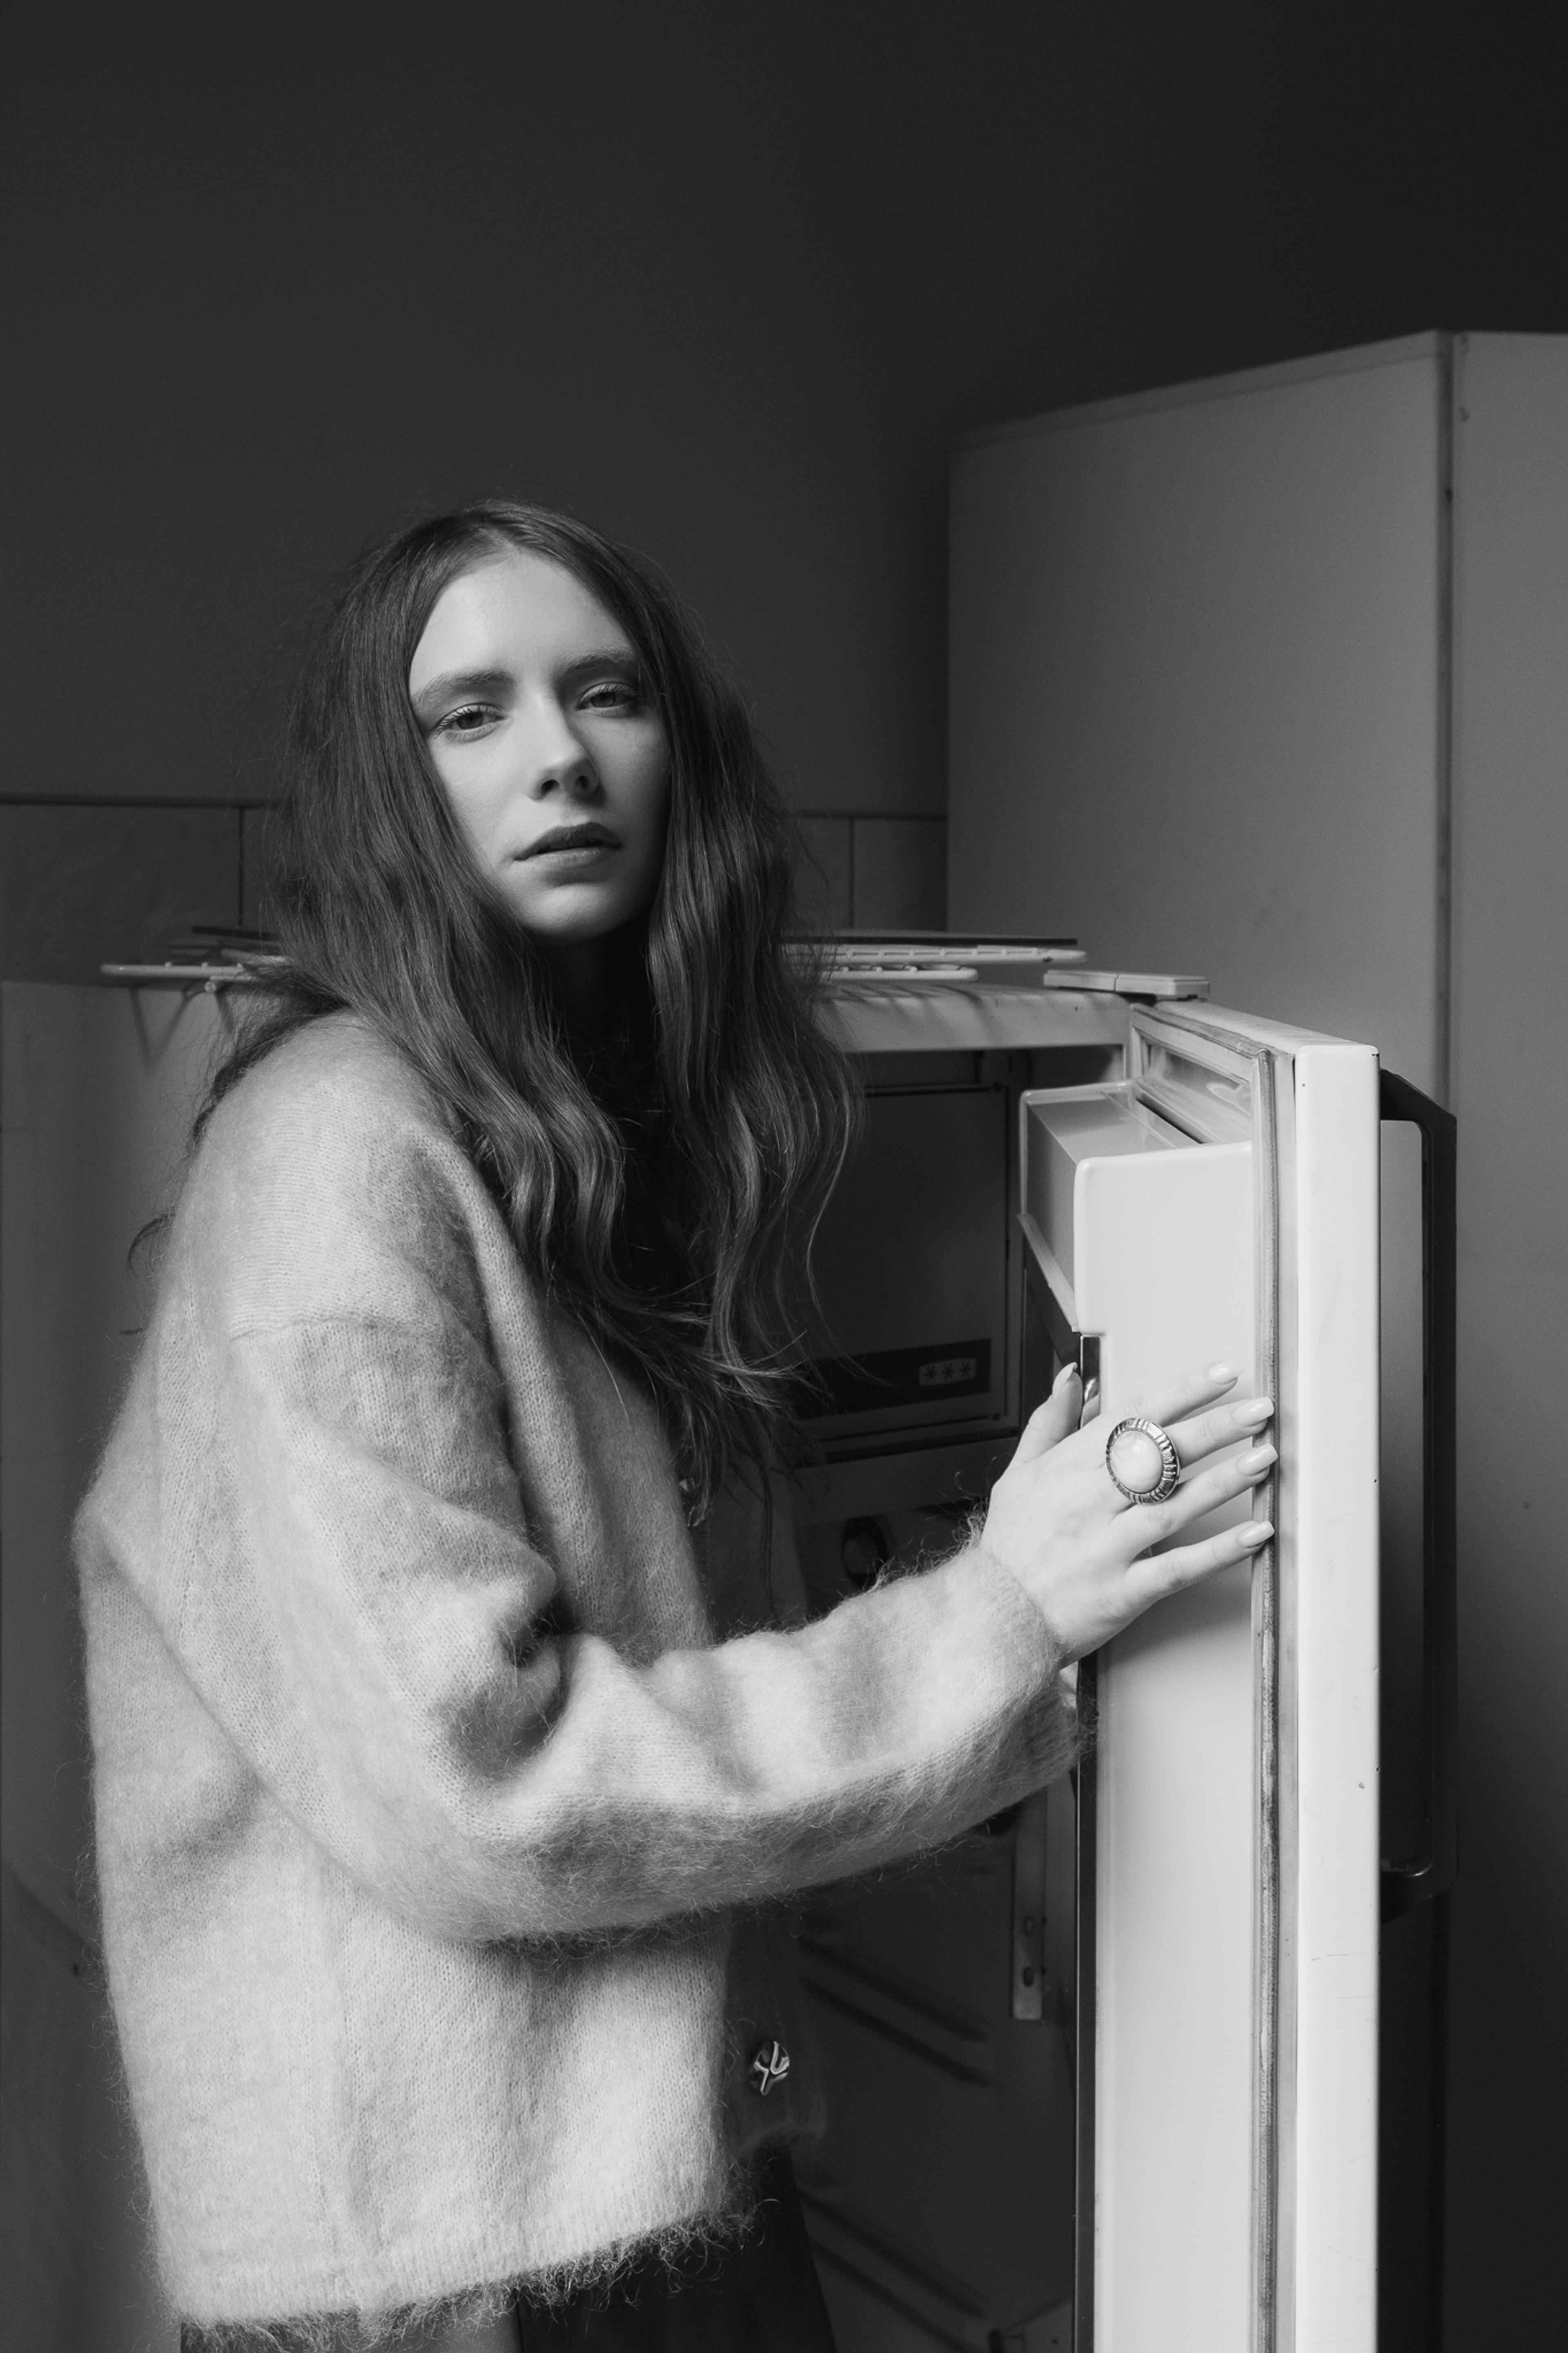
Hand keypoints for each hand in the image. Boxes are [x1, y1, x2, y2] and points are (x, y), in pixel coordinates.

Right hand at [980, 1364, 1274, 1662]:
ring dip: (1224, 1480)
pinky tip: (1254, 1533)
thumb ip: (1050, 1421)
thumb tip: (1072, 1377)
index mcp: (1068, 1467)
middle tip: (1259, 1409)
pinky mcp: (1123, 1592)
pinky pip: (1178, 1568)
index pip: (1133, 1415)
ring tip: (1263, 1457)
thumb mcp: (1018, 1473)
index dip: (1182, 1391)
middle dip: (1215, 1427)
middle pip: (1161, 1454)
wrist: (992, 1617)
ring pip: (1174, 1505)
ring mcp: (1108, 1547)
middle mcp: (1090, 1502)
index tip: (1220, 1374)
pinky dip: (1219, 1552)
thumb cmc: (1011, 1546)